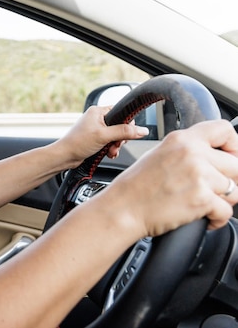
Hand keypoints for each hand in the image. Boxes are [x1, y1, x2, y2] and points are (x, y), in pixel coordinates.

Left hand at [56, 105, 148, 166]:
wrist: (65, 156)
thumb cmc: (78, 143)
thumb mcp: (104, 136)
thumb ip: (124, 132)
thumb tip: (142, 130)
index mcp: (98, 111)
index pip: (121, 112)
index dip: (127, 124)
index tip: (127, 134)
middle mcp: (97, 118)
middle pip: (120, 126)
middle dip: (121, 138)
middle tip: (116, 145)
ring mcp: (96, 129)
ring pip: (116, 136)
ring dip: (116, 146)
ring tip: (111, 151)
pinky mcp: (95, 139)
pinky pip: (110, 142)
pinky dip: (111, 149)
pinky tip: (109, 154)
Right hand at [102, 119, 237, 237]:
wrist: (122, 209)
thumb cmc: (136, 186)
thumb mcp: (159, 155)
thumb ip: (187, 151)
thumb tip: (214, 157)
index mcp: (181, 139)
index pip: (225, 130)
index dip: (234, 146)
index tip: (230, 158)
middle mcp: (192, 153)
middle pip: (236, 165)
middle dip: (229, 181)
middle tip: (213, 190)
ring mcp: (198, 176)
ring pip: (235, 190)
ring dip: (223, 201)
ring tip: (204, 204)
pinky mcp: (201, 199)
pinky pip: (226, 212)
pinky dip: (217, 219)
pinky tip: (203, 218)